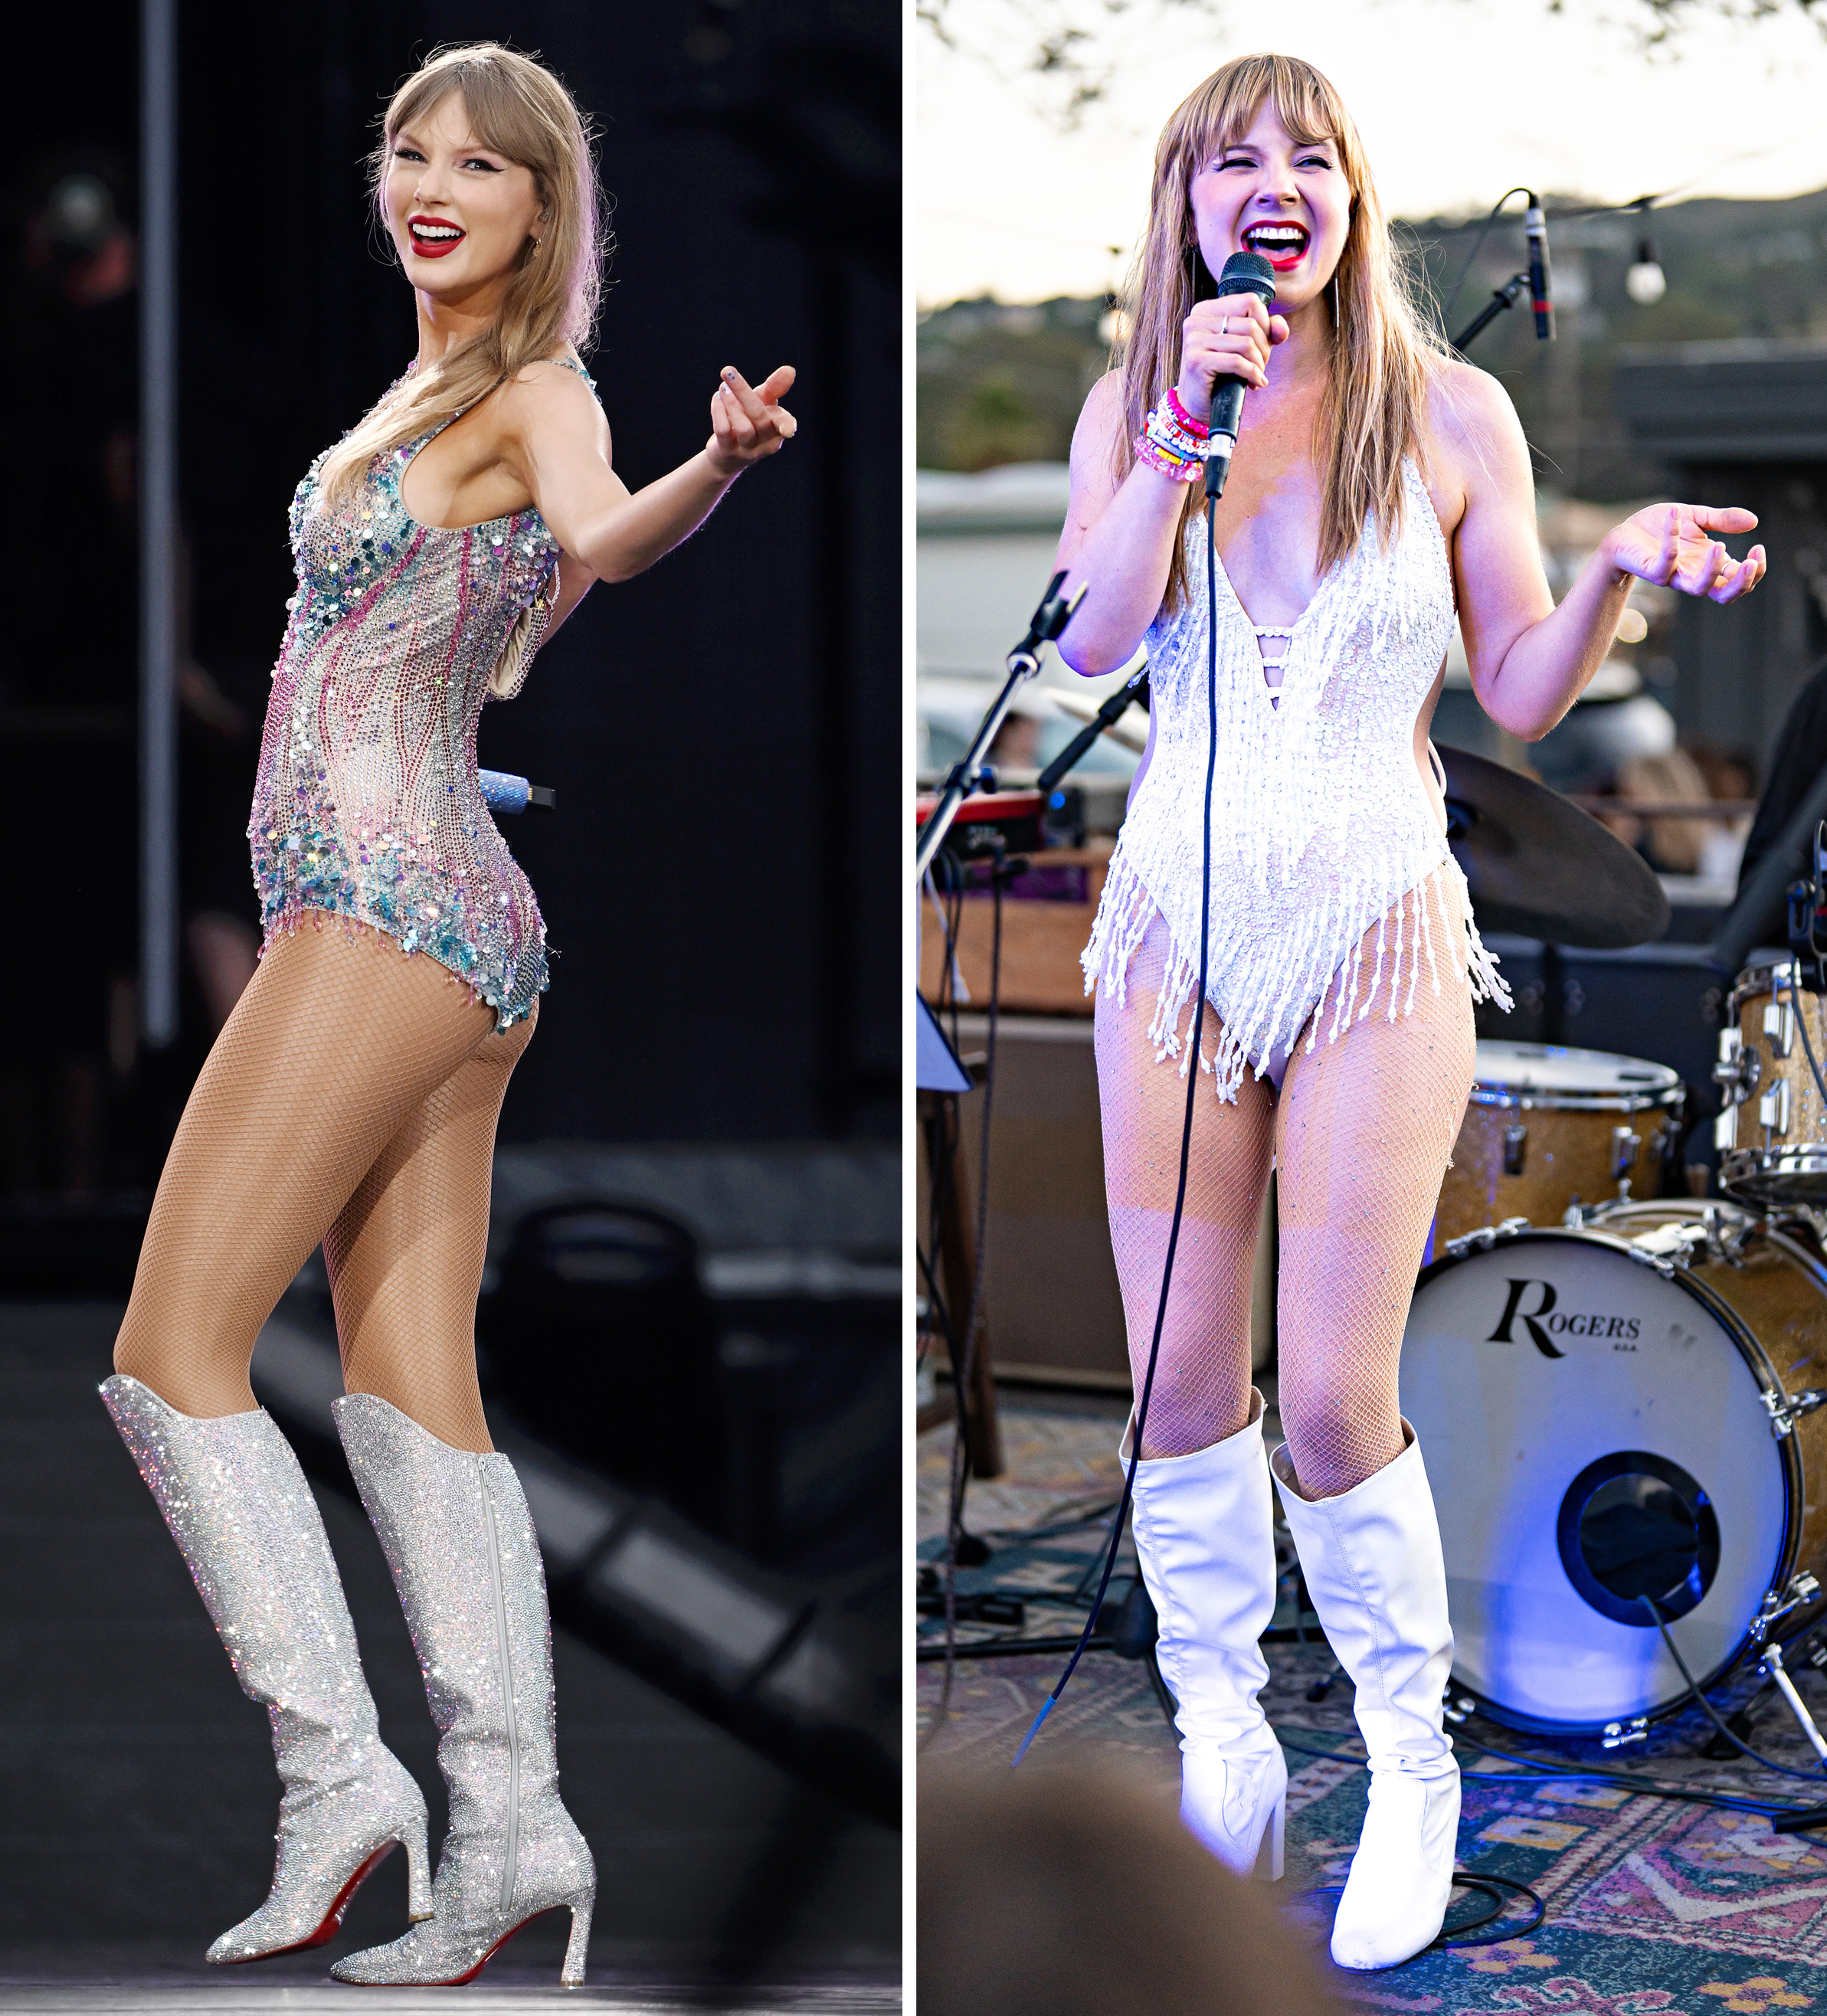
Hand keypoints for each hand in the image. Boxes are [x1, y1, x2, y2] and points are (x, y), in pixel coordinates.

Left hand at [707, 363, 796, 474]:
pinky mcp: (728, 451)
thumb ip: (775, 387)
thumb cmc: (750, 422)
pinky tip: (717, 398)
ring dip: (730, 402)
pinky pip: (723, 430)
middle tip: (727, 371)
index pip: (784, 423)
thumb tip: (789, 370)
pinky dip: (718, 410)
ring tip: (723, 387)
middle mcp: (766, 442)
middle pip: (759, 417)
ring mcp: (747, 450)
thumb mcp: (763, 403)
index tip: (787, 429)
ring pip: (743, 427)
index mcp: (778, 429)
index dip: (787, 424)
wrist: (728, 454)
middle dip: (743, 391)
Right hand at [1174, 292, 1287, 422]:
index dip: (1265, 324)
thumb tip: (1281, 327)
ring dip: (1259, 363)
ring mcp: (1194, 340)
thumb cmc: (1221, 373)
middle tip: (1261, 366)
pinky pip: (1237, 362)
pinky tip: (1255, 383)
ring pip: (1246, 343)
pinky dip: (1253, 374)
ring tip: (1257, 375)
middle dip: (1264, 348)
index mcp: (1206, 310)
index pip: (1249, 301)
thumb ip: (1266, 331)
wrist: (1195, 405)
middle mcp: (1196, 321)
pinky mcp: (1196, 360)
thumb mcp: (1245, 347)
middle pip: (1250, 324)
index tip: (1262, 345)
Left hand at [1604, 503, 1765, 603]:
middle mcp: (1694, 574)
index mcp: (1710, 564)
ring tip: (1719, 546)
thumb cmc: (1661, 528)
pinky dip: (1671, 537)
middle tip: (1750, 562)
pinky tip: (1676, 513)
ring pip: (1698, 588)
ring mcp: (1673, 575)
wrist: (1626, 532)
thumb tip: (1754, 521)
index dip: (1754, 570)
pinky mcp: (1651, 570)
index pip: (1739, 580)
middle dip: (1741, 583)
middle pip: (1724, 595)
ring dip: (1712, 570)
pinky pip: (1666, 560)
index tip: (1758, 548)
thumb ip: (1723, 520)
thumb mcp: (1698, 517)